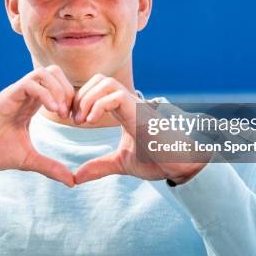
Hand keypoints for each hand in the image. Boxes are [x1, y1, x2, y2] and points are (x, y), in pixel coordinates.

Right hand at [0, 65, 75, 185]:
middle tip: (70, 115)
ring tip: (60, 113)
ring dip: (59, 90)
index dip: (72, 100)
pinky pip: (31, 83)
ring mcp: (16, 93)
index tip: (75, 121)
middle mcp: (26, 95)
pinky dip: (46, 93)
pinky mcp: (7, 96)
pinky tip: (52, 111)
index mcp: (32, 105)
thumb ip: (50, 167)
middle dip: (69, 91)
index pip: (59, 86)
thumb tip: (72, 181)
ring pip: (44, 72)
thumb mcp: (28, 160)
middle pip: (55, 72)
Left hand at [72, 75, 210, 184]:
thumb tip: (76, 177)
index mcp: (123, 110)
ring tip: (83, 120)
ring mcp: (135, 105)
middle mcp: (128, 103)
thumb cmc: (157, 159)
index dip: (79, 99)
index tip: (73, 120)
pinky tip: (92, 121)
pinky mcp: (140, 112)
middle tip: (75, 119)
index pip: (96, 88)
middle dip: (80, 96)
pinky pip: (115, 95)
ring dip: (88, 98)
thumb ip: (99, 166)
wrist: (182, 164)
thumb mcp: (121, 163)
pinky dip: (98, 105)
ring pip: (106, 82)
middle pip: (98, 78)